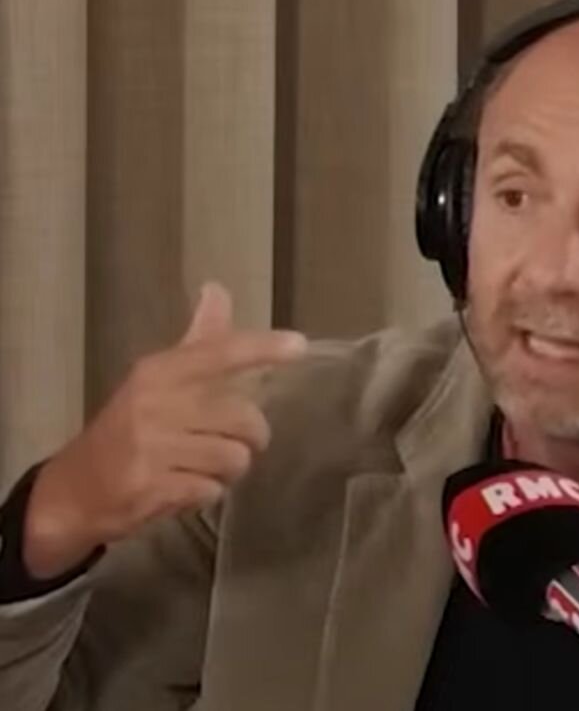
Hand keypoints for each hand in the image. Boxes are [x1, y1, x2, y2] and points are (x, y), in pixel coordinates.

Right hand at [21, 282, 307, 579]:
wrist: (74, 490)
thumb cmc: (128, 427)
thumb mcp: (158, 379)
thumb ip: (199, 341)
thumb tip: (218, 289)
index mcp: (159, 372)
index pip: (219, 353)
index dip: (262, 348)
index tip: (299, 345)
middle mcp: (155, 405)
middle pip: (244, 418)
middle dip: (251, 437)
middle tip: (234, 442)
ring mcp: (150, 448)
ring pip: (234, 458)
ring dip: (229, 470)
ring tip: (205, 467)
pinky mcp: (150, 488)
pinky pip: (212, 490)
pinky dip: (207, 493)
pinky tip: (184, 487)